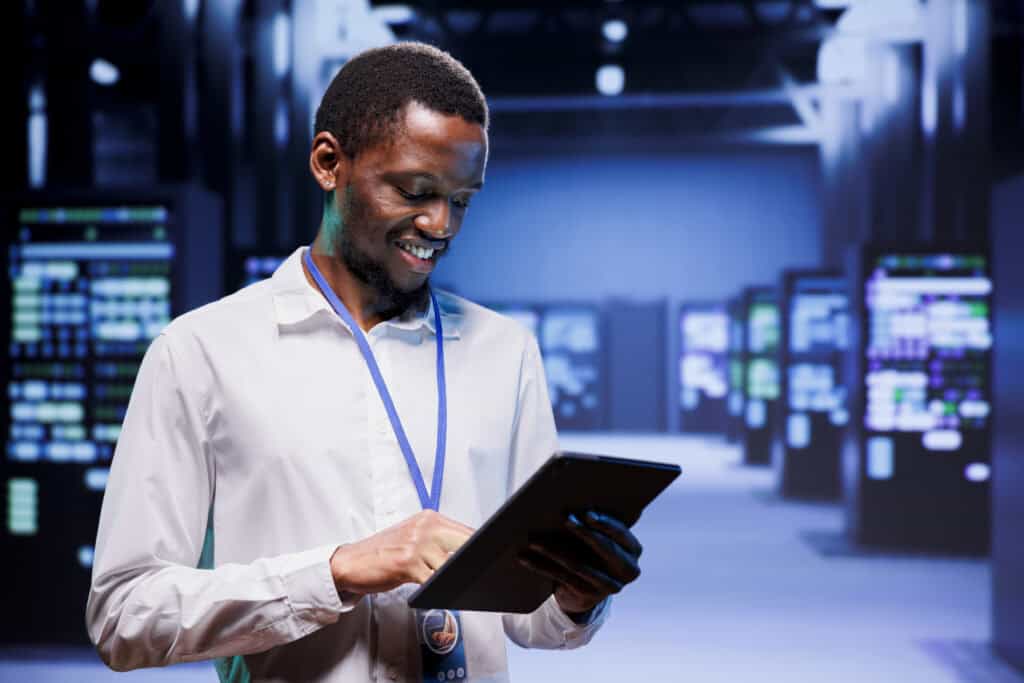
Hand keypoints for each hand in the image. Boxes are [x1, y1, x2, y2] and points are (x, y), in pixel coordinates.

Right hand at [330, 510, 473, 598]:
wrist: (351, 562)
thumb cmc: (384, 553)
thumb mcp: (413, 539)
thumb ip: (439, 543)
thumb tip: (469, 555)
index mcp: (429, 518)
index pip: (467, 531)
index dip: (481, 548)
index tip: (490, 560)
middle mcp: (425, 526)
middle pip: (465, 544)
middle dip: (474, 563)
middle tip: (480, 576)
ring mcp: (416, 543)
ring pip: (451, 564)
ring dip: (454, 579)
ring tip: (455, 587)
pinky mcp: (407, 563)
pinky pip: (433, 579)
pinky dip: (438, 588)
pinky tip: (437, 592)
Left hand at [517, 511, 642, 616]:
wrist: (585, 590)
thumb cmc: (590, 549)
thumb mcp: (598, 537)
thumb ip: (595, 522)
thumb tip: (570, 499)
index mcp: (633, 549)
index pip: (621, 534)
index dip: (604, 523)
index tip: (587, 513)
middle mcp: (627, 571)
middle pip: (604, 548)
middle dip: (583, 532)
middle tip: (564, 517)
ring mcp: (608, 586)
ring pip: (578, 564)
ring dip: (553, 550)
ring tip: (533, 539)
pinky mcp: (587, 597)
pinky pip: (561, 578)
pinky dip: (540, 566)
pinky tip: (524, 557)